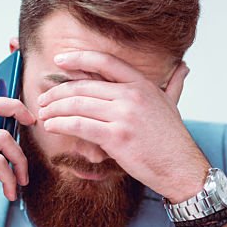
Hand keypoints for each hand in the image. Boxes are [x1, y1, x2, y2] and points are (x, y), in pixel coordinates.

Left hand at [35, 50, 207, 202]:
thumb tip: (183, 68)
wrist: (182, 168)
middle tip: (43, 98)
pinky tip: (51, 126)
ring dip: (54, 109)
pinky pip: (79, 125)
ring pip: (77, 104)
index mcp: (143, 85)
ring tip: (43, 114)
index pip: (105, 62)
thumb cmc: (174, 141)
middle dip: (57, 91)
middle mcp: (132, 95)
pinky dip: (60, 124)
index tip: (60, 59)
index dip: (79, 58)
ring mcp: (124, 115)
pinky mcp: (116, 137)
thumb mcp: (173, 105)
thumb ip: (173, 84)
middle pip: (84, 86)